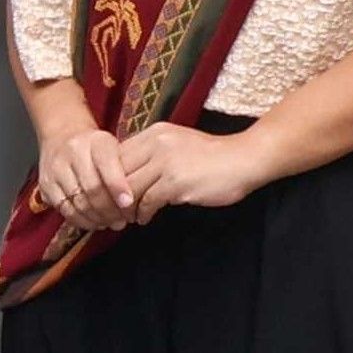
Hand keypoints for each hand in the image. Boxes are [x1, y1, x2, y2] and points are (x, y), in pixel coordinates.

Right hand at [34, 126, 143, 231]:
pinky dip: (82, 221)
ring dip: (97, 218)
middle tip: (123, 220)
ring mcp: (56, 169)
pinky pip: (65, 210)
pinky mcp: (46, 186)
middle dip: (110, 210)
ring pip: (78, 202)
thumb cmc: (95, 148)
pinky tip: (94, 222)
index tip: (129, 203)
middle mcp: (72, 152)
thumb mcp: (114, 149)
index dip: (118, 186)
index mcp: (95, 141)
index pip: (107, 164)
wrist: (62, 136)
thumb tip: (133, 204)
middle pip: (92, 189)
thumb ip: (125, 171)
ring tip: (111, 223)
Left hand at [111, 120, 279, 212]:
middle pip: (118, 172)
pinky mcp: (175, 182)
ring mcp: (165, 162)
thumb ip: (153, 155)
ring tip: (128, 217)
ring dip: (126, 207)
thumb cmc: (211, 157)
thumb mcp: (177, 145)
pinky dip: (143, 213)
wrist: (242, 160)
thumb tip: (129, 175)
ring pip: (129, 188)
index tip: (111, 194)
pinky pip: (147, 201)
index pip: (117, 154)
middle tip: (113, 211)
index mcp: (154, 133)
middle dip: (112, 194)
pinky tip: (145, 219)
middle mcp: (155, 143)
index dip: (109, 177)